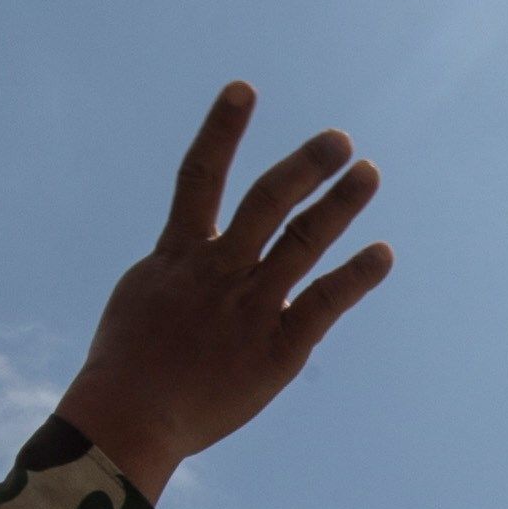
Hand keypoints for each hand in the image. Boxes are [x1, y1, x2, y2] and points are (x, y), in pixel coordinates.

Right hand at [57, 83, 393, 500]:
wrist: (127, 419)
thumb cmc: (125, 369)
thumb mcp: (140, 302)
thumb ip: (173, 272)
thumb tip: (185, 252)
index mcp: (178, 255)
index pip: (199, 177)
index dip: (221, 129)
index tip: (243, 88)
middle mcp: (219, 270)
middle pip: (268, 201)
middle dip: (305, 166)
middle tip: (340, 140)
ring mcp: (250, 306)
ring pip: (302, 241)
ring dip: (338, 204)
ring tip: (368, 173)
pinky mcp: (278, 348)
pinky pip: (324, 303)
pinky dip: (356, 276)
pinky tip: (382, 253)